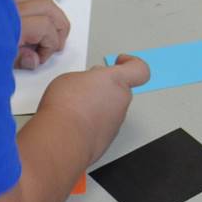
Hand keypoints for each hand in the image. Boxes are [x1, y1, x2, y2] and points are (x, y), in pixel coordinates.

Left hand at [13, 0, 68, 70]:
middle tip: (57, 43)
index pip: (45, 27)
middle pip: (47, 8)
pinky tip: (39, 16)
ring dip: (51, 12)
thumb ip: (20, 61)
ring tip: (53, 28)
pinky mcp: (2, 2)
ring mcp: (6, 3)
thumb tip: (34, 58)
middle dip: (59, 26)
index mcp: (13, 25)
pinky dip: (38, 3)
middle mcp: (11, 9)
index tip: (40, 57)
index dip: (49, 45)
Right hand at [37, 55, 151, 161]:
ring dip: (98, 105)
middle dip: (105, 86)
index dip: (132, 63)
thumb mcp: (70, 78)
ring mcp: (116, 121)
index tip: (121, 61)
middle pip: (120, 89)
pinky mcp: (108, 138)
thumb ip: (87, 78)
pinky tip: (75, 121)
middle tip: (88, 85)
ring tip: (75, 105)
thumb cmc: (66, 107)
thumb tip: (86, 83)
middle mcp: (121, 101)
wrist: (62, 139)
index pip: (139, 69)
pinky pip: (103, 124)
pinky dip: (93, 121)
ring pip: (111, 108)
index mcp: (116, 81)